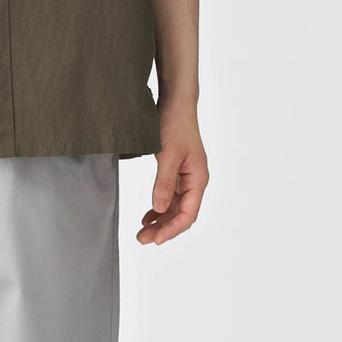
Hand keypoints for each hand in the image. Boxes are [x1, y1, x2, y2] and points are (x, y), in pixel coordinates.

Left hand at [136, 103, 207, 245]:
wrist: (175, 102)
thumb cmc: (175, 124)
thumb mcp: (168, 155)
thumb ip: (164, 183)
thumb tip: (159, 209)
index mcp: (198, 179)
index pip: (188, 214)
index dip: (172, 229)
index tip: (156, 239)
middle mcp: (194, 181)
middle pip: (181, 213)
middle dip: (163, 228)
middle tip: (142, 239)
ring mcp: (186, 176)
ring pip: (175, 206)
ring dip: (160, 219)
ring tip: (142, 231)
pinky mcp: (176, 170)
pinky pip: (170, 195)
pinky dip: (159, 206)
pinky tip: (148, 214)